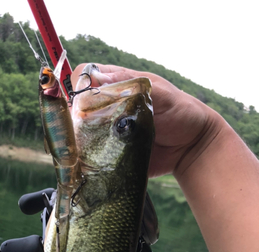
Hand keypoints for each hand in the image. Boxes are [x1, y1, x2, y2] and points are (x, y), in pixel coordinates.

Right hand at [71, 64, 222, 178]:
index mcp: (118, 86)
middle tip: (86, 125)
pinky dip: (87, 157)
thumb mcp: (159, 92)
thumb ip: (131, 83)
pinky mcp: (111, 153)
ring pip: (81, 132)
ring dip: (80, 137)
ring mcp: (108, 131)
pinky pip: (92, 155)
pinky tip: (90, 159)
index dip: (79, 84)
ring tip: (89, 143)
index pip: (86, 77)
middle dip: (75, 115)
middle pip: (78, 106)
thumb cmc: (181, 113)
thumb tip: (98, 77)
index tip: (81, 97)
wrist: (192, 149)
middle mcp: (108, 107)